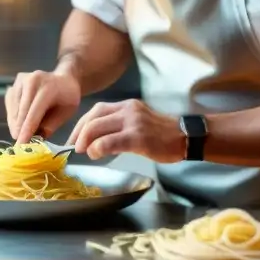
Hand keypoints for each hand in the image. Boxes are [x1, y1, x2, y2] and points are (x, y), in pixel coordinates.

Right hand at [5, 70, 81, 143]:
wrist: (63, 79)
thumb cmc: (67, 98)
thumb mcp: (66, 113)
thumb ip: (51, 125)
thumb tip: (36, 138)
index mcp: (48, 87)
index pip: (34, 112)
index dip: (26, 130)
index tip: (20, 145)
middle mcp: (31, 80)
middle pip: (21, 111)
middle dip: (19, 130)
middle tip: (20, 146)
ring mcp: (21, 81)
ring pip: (13, 109)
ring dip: (15, 125)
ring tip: (22, 135)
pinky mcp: (14, 85)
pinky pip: (10, 105)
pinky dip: (13, 117)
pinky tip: (19, 124)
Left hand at [66, 99, 185, 162]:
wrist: (185, 137)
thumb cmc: (161, 135)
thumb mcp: (137, 122)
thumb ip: (118, 127)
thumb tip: (95, 141)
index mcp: (125, 105)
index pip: (96, 110)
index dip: (81, 125)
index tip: (74, 138)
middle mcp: (127, 109)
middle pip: (93, 118)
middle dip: (79, 133)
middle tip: (74, 147)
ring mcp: (133, 122)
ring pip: (98, 127)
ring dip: (86, 141)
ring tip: (84, 151)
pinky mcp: (138, 137)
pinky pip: (110, 141)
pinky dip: (98, 148)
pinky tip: (95, 154)